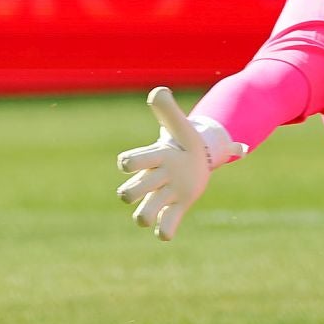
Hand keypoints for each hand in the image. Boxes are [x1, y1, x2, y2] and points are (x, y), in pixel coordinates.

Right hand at [116, 87, 246, 241]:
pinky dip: (165, 231)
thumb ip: (168, 109)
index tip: (129, 163)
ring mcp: (164, 195)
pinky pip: (167, 225)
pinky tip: (166, 232)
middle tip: (145, 188)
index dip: (129, 163)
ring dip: (145, 216)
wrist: (194, 158)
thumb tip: (158, 91)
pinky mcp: (177, 207)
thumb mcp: (179, 124)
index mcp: (154, 158)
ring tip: (150, 218)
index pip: (131, 162)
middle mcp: (154, 179)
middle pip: (131, 190)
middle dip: (131, 192)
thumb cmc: (182, 140)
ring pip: (145, 212)